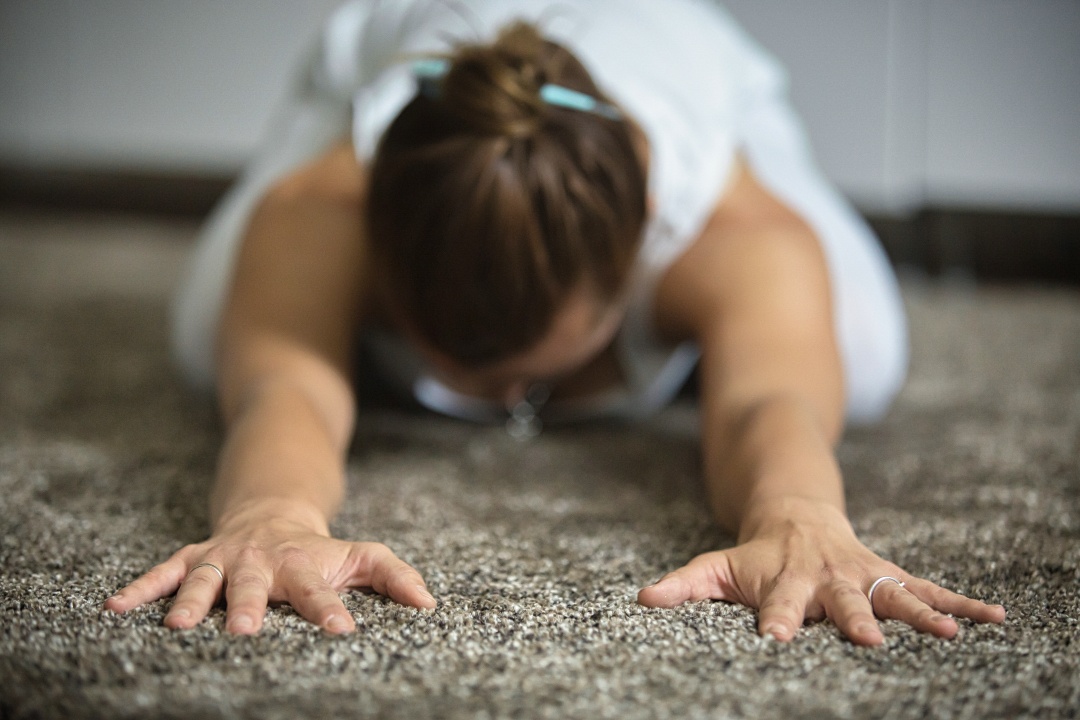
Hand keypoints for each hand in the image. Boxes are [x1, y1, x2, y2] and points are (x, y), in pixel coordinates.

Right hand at [103, 507, 434, 634]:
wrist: (274, 512)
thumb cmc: (322, 549)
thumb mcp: (363, 555)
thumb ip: (395, 577)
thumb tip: (430, 605)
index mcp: (303, 564)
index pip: (318, 590)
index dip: (328, 609)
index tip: (340, 630)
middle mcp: (261, 560)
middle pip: (255, 583)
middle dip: (248, 604)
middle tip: (242, 630)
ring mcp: (226, 557)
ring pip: (205, 577)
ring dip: (191, 599)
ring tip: (175, 626)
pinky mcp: (197, 555)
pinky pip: (166, 570)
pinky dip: (142, 586)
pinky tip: (115, 606)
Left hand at [636, 503, 1005, 645]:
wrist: (795, 514)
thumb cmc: (754, 554)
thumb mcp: (716, 566)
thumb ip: (684, 584)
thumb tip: (641, 598)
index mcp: (784, 578)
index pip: (778, 602)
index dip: (776, 619)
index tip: (774, 639)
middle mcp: (828, 576)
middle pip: (842, 599)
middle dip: (855, 619)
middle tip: (869, 640)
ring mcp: (863, 573)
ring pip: (894, 592)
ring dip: (921, 612)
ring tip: (950, 632)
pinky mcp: (889, 574)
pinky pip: (928, 587)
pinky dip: (961, 602)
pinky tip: (997, 617)